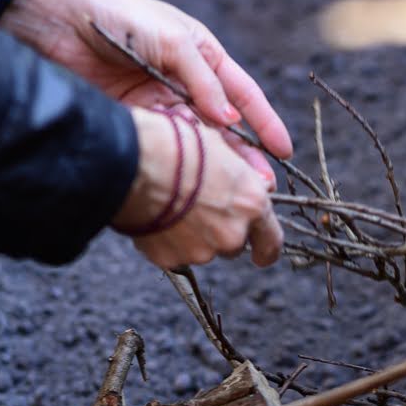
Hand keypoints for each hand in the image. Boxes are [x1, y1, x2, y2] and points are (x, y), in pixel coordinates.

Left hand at [0, 0, 292, 178]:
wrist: (58, 20)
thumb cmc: (119, 15)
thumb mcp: (172, 40)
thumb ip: (202, 81)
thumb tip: (230, 122)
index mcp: (202, 56)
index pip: (242, 94)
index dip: (265, 123)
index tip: (283, 153)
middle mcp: (184, 82)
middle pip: (223, 126)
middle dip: (244, 156)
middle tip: (260, 189)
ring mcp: (158, 104)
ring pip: (196, 142)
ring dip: (215, 168)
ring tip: (232, 194)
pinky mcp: (132, 120)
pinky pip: (164, 146)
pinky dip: (179, 165)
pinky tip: (192, 185)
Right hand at [115, 108, 282, 268]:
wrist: (134, 162)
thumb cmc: (177, 145)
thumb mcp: (221, 149)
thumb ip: (242, 177)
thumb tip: (251, 186)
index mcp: (251, 204)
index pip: (271, 242)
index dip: (266, 249)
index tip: (262, 254)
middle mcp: (232, 234)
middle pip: (233, 245)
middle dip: (221, 232)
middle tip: (199, 208)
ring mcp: (201, 251)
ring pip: (203, 250)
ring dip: (193, 235)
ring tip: (172, 206)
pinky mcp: (171, 260)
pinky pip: (174, 253)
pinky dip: (168, 240)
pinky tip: (157, 215)